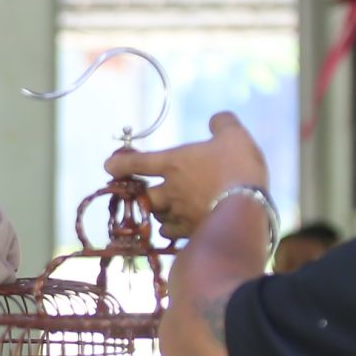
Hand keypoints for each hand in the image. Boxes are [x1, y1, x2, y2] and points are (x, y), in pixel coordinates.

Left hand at [106, 113, 270, 238]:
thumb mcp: (234, 136)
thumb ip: (222, 124)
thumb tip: (217, 119)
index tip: (108, 167)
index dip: (121, 164)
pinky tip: (179, 229)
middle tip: (142, 193)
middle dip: (140, 195)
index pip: (138, 163)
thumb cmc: (237, 166)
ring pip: (157, 217)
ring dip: (158, 213)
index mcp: (173, 163)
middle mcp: (170, 190)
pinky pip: (173, 235)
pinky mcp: (191, 233)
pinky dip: (173, 232)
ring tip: (164, 211)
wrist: (247, 206)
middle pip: (143, 196)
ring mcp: (179, 214)